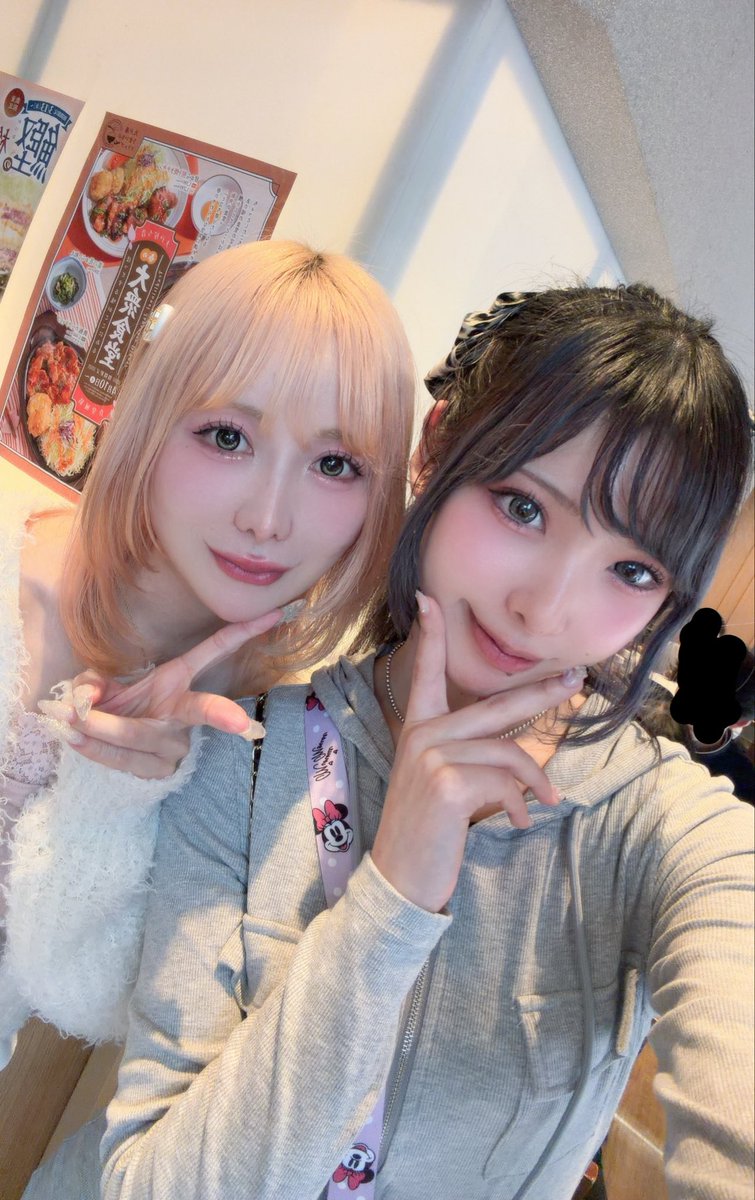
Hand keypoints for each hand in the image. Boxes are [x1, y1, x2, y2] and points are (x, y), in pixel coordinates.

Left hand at [40, 612, 282, 779]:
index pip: (214, 652)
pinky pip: (124, 760)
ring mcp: (173, 745)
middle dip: (218, 714)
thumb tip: (85, 699)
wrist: (100, 744)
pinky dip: (95, 747)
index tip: (273, 614)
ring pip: (140, 736)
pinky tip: (72, 737)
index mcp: (176, 681)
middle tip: (238, 723)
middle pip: (199, 710)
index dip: (242, 633)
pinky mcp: (158, 771)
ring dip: (101, 727)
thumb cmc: (107, 705)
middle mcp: (181, 713)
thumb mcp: (99, 683)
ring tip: (66, 719)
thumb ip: (91, 682)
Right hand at [371, 594, 585, 912]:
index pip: (425, 672)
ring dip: (536, 780)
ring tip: (547, 801)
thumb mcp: (442, 783)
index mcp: (418, 729)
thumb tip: (525, 762)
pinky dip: (522, 803)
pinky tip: (521, 821)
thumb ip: (470, 757)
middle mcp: (422, 735)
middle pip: (494, 704)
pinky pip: (506, 782)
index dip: (431, 635)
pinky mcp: (447, 783)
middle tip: (576, 679)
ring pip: (508, 750)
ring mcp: (432, 756)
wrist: (400, 878)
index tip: (428, 599)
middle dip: (541, 692)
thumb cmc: (427, 831)